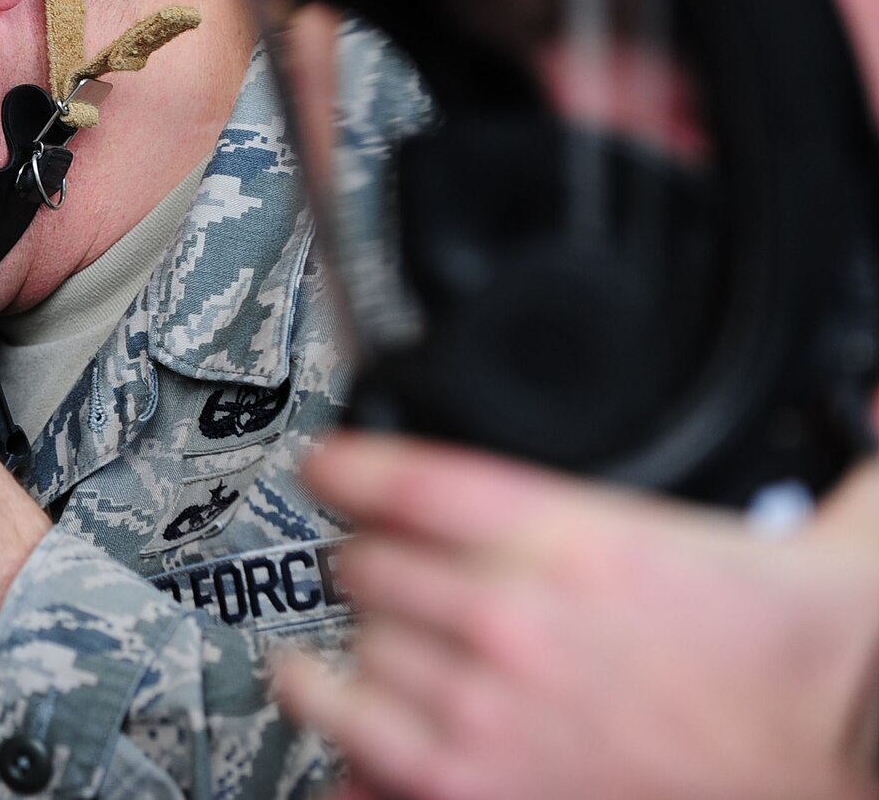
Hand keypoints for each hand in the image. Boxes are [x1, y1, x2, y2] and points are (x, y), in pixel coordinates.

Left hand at [273, 431, 878, 799]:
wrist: (829, 799)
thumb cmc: (810, 695)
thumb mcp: (840, 552)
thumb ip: (847, 465)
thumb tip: (869, 396)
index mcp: (575, 544)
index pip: (403, 477)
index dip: (349, 464)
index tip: (330, 466)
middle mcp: (507, 623)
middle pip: (362, 563)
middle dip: (374, 561)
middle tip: (391, 566)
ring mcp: (475, 715)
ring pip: (346, 652)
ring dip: (359, 647)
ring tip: (373, 640)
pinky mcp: (463, 795)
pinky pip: (348, 748)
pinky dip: (344, 733)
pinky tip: (356, 717)